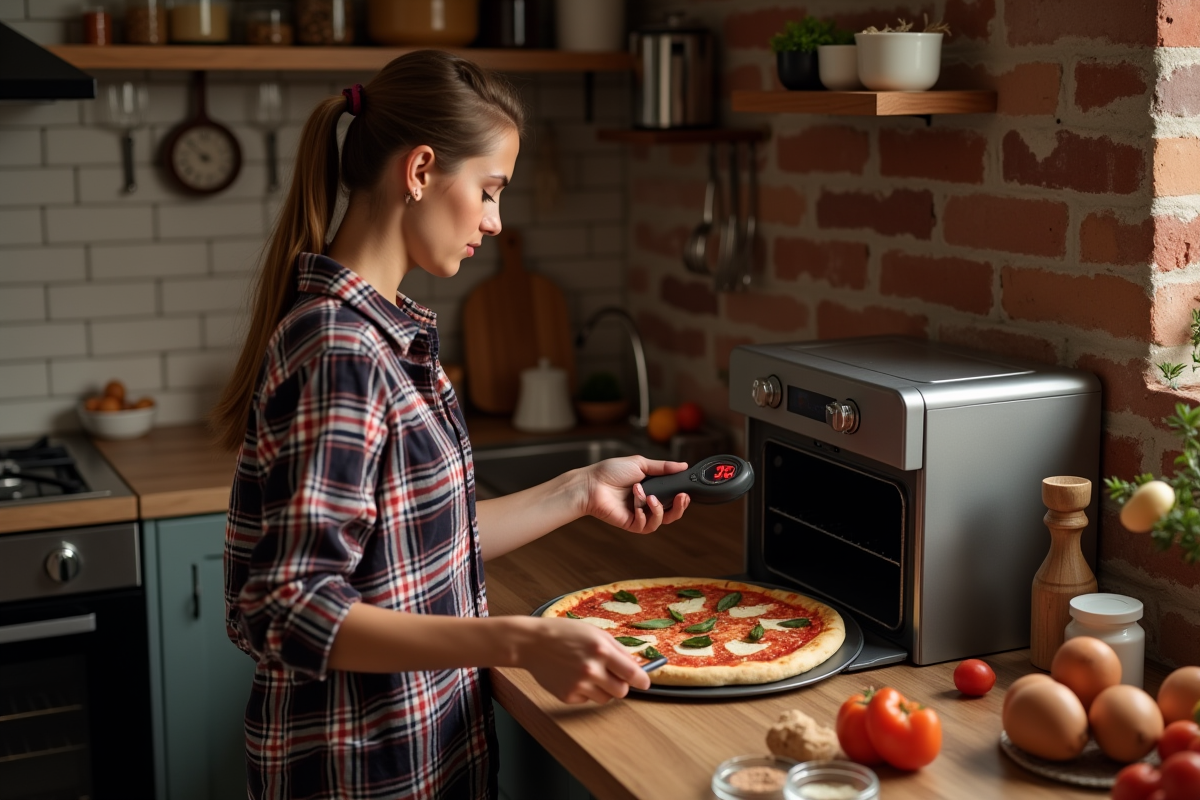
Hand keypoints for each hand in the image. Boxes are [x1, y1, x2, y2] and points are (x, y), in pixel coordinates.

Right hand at [516, 617, 650, 703]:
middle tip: (612, 676)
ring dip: (603, 689)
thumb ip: (617, 650)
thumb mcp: (594, 633)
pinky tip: (573, 677)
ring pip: (605, 698)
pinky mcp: (567, 696)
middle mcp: (592, 669)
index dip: (642, 680)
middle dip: (621, 685)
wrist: (532, 643)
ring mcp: (579, 684)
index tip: (644, 683)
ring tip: (588, 673)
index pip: (632, 674)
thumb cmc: (564, 633)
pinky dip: (584, 691)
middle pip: (621, 691)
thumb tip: (636, 666)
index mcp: (602, 650)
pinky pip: (586, 699)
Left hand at [582, 456, 689, 533]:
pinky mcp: (630, 524)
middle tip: (681, 497)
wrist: (591, 484)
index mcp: (650, 489)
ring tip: (648, 496)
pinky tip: (637, 505)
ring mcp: (639, 514)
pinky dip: (644, 515)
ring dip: (657, 508)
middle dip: (679, 507)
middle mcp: (646, 503)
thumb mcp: (640, 464)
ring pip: (660, 521)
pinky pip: (646, 526)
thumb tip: (683, 465)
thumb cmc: (610, 472)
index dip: (681, 498)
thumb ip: (663, 467)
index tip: (685, 491)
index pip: (672, 498)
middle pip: (671, 513)